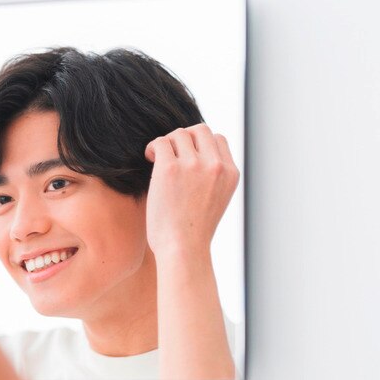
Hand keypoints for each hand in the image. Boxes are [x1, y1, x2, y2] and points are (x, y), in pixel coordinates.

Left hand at [144, 123, 239, 255]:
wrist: (183, 249)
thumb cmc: (193, 232)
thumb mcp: (216, 200)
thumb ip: (211, 176)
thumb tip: (194, 155)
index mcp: (230, 174)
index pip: (218, 140)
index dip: (199, 145)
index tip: (186, 158)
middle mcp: (216, 166)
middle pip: (200, 130)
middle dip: (183, 138)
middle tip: (170, 154)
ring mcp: (194, 165)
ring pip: (178, 134)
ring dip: (166, 144)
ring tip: (157, 159)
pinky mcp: (170, 169)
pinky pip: (159, 143)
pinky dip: (152, 147)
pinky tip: (149, 159)